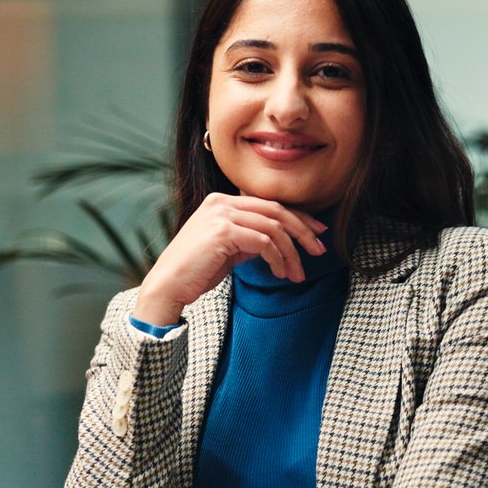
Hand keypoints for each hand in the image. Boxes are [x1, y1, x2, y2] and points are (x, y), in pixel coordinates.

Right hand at [133, 193, 326, 324]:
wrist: (168, 285)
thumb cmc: (195, 272)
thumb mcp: (227, 249)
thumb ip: (249, 238)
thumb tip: (278, 241)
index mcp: (221, 202)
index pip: (269, 205)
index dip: (298, 218)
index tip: (317, 233)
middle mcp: (221, 202)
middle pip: (276, 211)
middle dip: (303, 231)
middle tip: (319, 250)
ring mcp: (221, 214)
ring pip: (274, 227)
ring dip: (291, 253)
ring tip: (296, 274)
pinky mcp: (223, 231)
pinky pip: (264, 241)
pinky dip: (277, 258)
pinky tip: (279, 273)